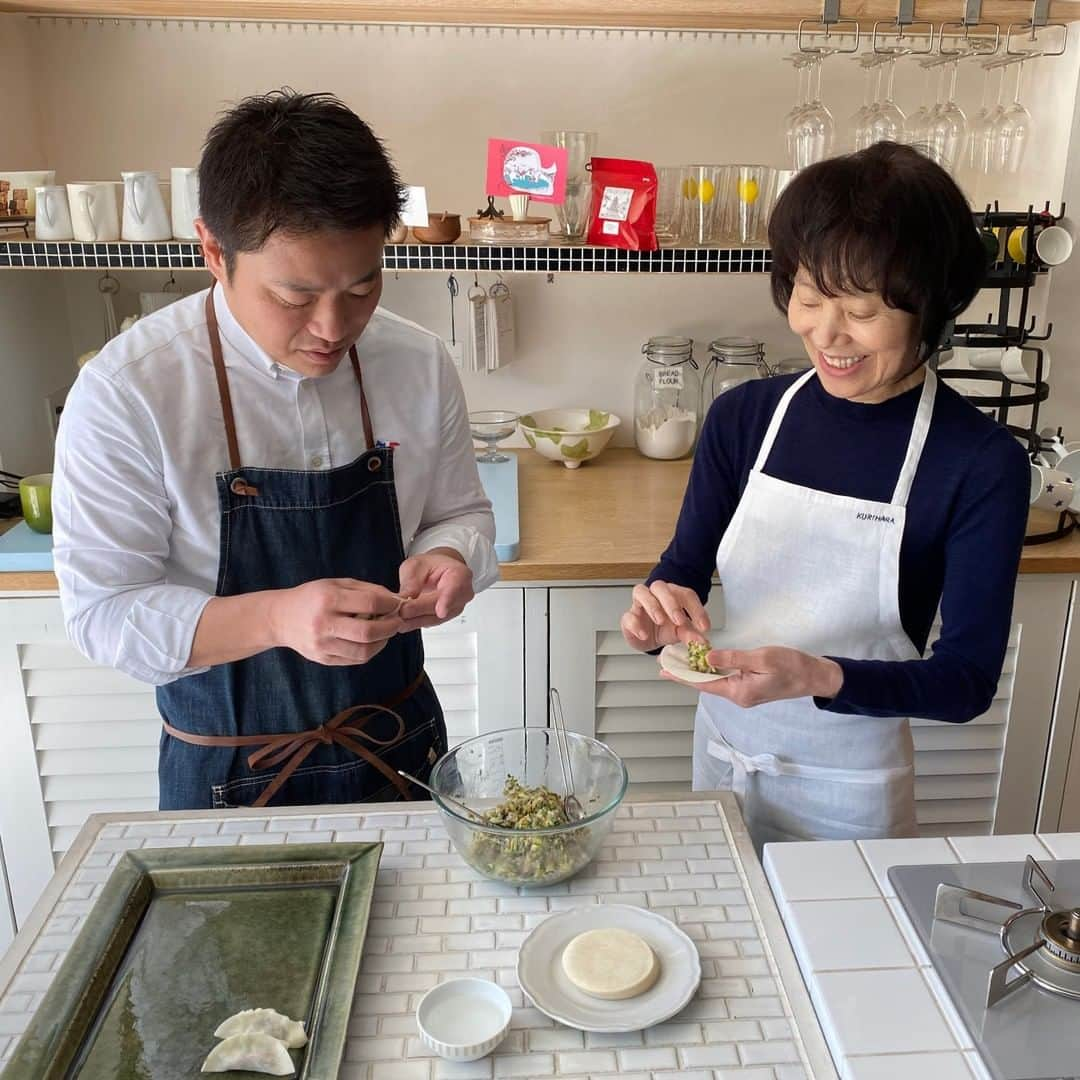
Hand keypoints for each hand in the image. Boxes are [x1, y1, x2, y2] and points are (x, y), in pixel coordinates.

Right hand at [267, 578, 404, 665]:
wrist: (280, 618)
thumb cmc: (312, 597)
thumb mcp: (336, 584)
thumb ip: (366, 590)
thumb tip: (395, 600)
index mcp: (328, 599)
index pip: (370, 603)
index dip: (390, 604)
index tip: (397, 604)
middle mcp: (324, 623)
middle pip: (369, 631)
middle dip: (390, 626)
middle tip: (397, 621)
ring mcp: (323, 645)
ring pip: (364, 650)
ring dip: (383, 642)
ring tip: (386, 632)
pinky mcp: (323, 659)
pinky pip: (355, 659)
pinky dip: (370, 651)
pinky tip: (372, 641)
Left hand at [396, 549, 474, 630]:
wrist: (437, 571)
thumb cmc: (430, 565)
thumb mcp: (416, 565)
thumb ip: (412, 580)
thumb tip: (406, 597)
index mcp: (460, 574)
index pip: (456, 588)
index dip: (448, 600)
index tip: (441, 611)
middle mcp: (462, 594)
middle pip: (442, 606)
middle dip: (420, 610)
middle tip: (402, 611)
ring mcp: (454, 608)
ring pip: (435, 618)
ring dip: (415, 620)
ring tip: (399, 620)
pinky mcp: (444, 618)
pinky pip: (430, 622)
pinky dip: (415, 623)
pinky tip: (403, 622)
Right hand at [620, 581, 710, 653]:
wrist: (648, 640)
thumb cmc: (665, 629)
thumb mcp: (681, 632)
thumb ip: (691, 635)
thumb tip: (701, 642)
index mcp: (673, 595)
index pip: (686, 595)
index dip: (696, 609)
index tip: (703, 627)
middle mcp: (656, 595)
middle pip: (661, 587)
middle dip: (671, 603)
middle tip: (679, 620)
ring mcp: (640, 604)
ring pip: (641, 591)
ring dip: (652, 606)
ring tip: (660, 621)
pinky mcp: (628, 617)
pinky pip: (628, 615)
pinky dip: (636, 624)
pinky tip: (644, 634)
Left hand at [661, 645, 842, 705]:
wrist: (813, 676)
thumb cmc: (791, 666)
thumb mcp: (761, 658)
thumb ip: (732, 658)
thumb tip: (707, 657)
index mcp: (739, 692)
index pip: (703, 684)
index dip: (683, 677)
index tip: (664, 671)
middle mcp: (738, 697)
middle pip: (706, 684)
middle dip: (687, 673)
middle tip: (667, 662)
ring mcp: (744, 694)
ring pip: (715, 682)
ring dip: (699, 671)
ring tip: (680, 660)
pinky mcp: (750, 688)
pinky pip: (725, 680)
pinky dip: (713, 670)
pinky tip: (704, 662)